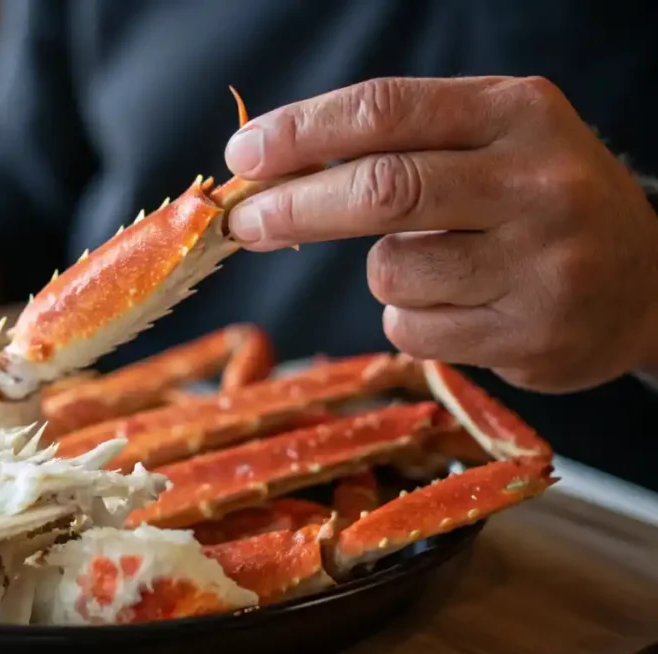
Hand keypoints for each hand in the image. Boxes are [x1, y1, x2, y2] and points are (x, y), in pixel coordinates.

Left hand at [223, 76, 657, 393]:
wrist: (644, 283)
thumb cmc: (537, 203)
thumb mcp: (490, 143)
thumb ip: (399, 143)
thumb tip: (275, 171)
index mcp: (517, 113)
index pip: (387, 110)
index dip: (301, 133)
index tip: (243, 153)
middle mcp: (537, 182)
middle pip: (383, 190)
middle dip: (295, 206)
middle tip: (245, 222)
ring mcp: (541, 263)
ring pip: (391, 271)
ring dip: (382, 273)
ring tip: (433, 265)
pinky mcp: (530, 335)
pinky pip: (413, 329)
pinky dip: (409, 318)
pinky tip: (461, 306)